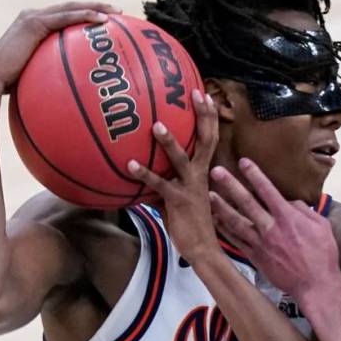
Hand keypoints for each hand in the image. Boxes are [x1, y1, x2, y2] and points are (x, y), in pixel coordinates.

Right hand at [0, 2, 121, 92]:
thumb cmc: (12, 85)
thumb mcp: (37, 75)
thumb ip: (52, 73)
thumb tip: (71, 92)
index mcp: (34, 26)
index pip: (65, 16)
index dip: (86, 15)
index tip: (107, 20)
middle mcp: (34, 17)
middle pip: (71, 7)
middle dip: (96, 6)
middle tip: (118, 12)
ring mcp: (33, 17)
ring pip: (71, 7)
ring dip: (96, 7)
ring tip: (117, 12)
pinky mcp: (34, 22)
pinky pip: (66, 17)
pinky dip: (85, 16)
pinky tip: (103, 21)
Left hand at [127, 90, 220, 262]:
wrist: (202, 248)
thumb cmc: (188, 222)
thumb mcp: (178, 194)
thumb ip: (165, 179)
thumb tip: (140, 165)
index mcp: (202, 171)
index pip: (210, 138)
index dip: (209, 116)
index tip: (203, 93)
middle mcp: (199, 175)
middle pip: (206, 139)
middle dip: (202, 115)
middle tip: (194, 93)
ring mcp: (190, 187)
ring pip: (181, 159)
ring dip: (169, 142)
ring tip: (156, 125)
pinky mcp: (178, 201)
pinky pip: (159, 185)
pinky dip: (145, 174)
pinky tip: (130, 164)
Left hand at [209, 158, 340, 304]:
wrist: (315, 285)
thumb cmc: (323, 255)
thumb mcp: (322, 225)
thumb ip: (303, 210)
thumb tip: (289, 202)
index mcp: (287, 217)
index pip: (267, 190)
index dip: (254, 174)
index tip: (243, 162)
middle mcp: (270, 227)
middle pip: (246, 202)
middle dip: (230, 185)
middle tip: (216, 172)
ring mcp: (261, 243)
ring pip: (236, 222)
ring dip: (221, 207)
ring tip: (209, 195)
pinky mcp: (255, 257)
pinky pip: (236, 241)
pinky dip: (225, 231)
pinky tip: (216, 221)